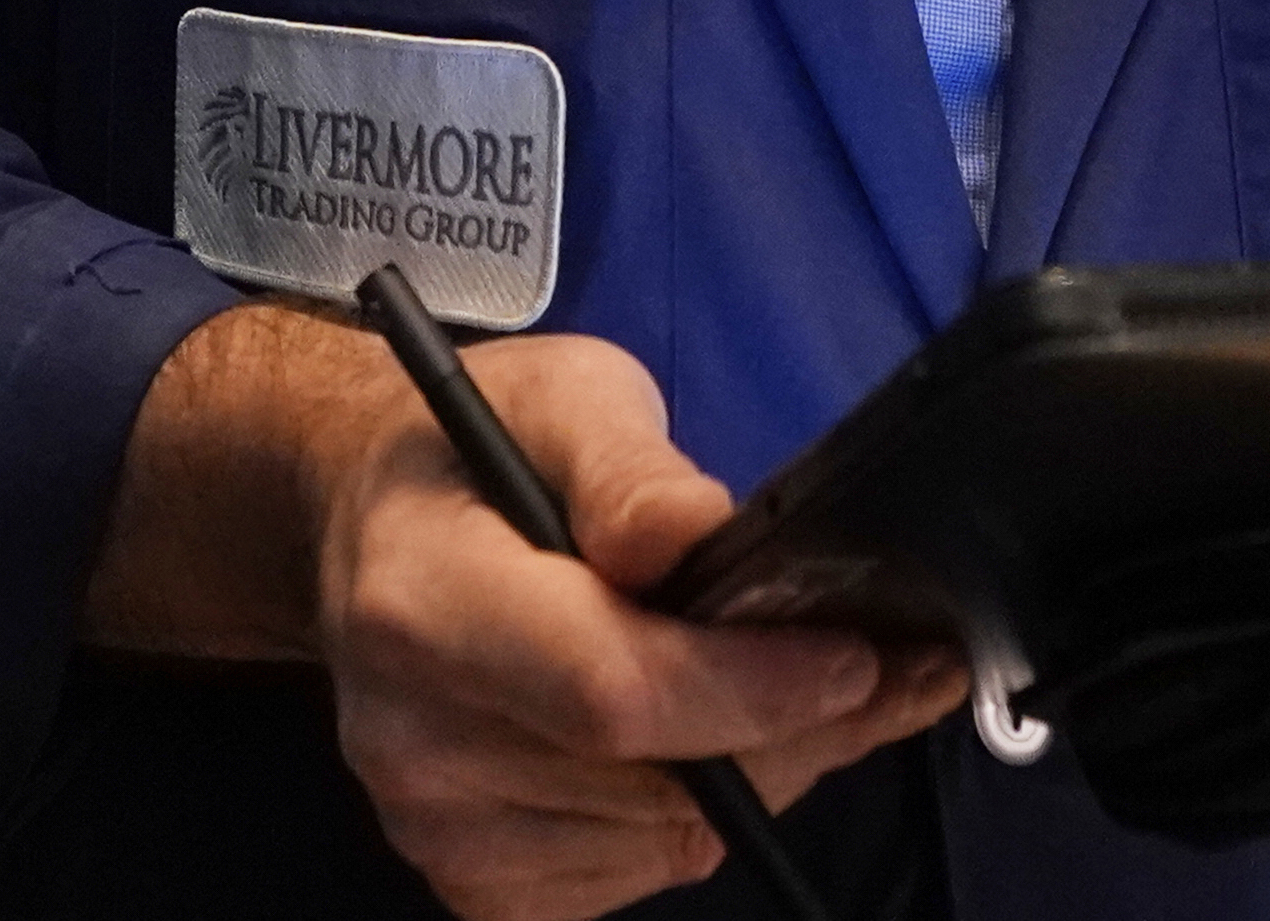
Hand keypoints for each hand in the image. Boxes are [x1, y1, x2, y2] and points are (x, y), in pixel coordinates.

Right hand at [83, 308, 962, 920]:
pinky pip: (635, 873)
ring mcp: (434, 826)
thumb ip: (631, 466)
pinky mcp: (471, 879)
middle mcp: (411, 737)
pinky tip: (730, 743)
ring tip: (826, 694)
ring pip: (666, 837)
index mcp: (420, 602)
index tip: (858, 656)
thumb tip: (700, 532)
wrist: (372, 532)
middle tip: (897, 672)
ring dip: (770, 772)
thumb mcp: (562, 397)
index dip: (749, 688)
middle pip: (653, 780)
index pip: (607, 688)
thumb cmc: (478, 452)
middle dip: (798, 730)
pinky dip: (706, 817)